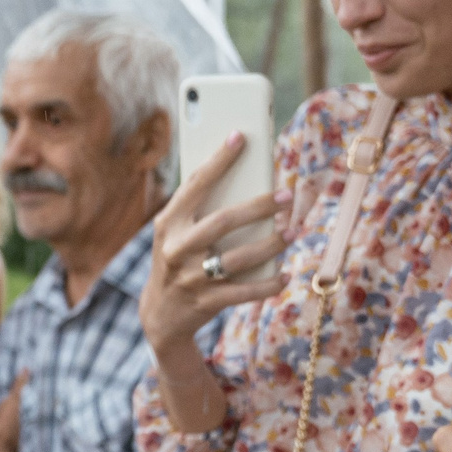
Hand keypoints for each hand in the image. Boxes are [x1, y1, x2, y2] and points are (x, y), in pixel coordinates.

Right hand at [141, 134, 293, 355]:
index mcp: (168, 223)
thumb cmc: (177, 260)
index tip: (240, 137)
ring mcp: (190, 277)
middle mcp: (176, 248)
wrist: (160, 314)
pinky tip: (284, 274)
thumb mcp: (175, 233)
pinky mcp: (205, 302)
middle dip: (258, 207)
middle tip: (287, 196)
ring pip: (238, 258)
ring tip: (291, 232)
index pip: (195, 185)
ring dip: (270, 244)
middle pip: (223, 222)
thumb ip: (199, 209)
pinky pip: (244, 292)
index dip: (218, 161)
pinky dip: (268, 284)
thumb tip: (243, 178)